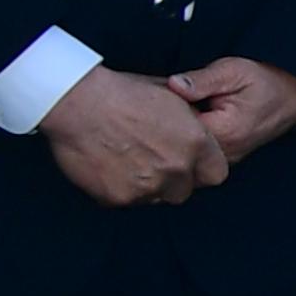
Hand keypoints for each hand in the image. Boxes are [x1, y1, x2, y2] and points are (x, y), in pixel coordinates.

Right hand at [41, 68, 228, 208]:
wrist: (79, 103)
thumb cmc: (122, 93)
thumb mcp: (171, 97)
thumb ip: (191, 123)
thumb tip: (198, 128)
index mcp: (196, 143)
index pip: (216, 173)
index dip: (201, 169)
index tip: (188, 163)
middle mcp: (176, 168)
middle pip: (184, 190)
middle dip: (173, 181)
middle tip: (152, 162)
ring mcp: (147, 186)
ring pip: (155, 198)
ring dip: (147, 186)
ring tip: (128, 162)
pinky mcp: (118, 197)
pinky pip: (126, 201)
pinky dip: (120, 189)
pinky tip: (109, 168)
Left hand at [169, 59, 295, 157]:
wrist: (294, 95)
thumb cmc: (266, 81)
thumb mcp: (233, 71)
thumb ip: (201, 80)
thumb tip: (172, 84)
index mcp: (224, 133)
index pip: (173, 131)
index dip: (161, 113)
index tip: (158, 97)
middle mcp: (224, 153)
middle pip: (177, 147)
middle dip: (165, 126)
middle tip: (163, 102)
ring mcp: (225, 159)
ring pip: (186, 153)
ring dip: (176, 135)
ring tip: (176, 111)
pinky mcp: (225, 157)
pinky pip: (197, 154)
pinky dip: (188, 140)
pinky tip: (188, 122)